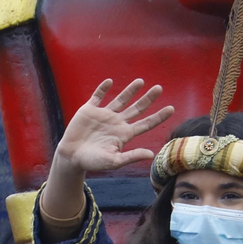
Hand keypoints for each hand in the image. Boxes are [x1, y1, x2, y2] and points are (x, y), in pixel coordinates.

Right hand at [55, 79, 171, 173]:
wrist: (71, 157)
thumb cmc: (93, 162)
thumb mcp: (114, 161)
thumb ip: (132, 156)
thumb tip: (152, 154)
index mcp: (124, 134)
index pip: (145, 123)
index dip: (158, 116)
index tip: (171, 108)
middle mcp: (117, 122)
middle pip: (137, 108)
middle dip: (148, 99)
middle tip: (159, 88)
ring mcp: (104, 115)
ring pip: (120, 99)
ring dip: (130, 90)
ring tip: (141, 81)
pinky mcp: (89, 110)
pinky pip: (98, 96)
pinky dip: (103, 89)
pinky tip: (110, 82)